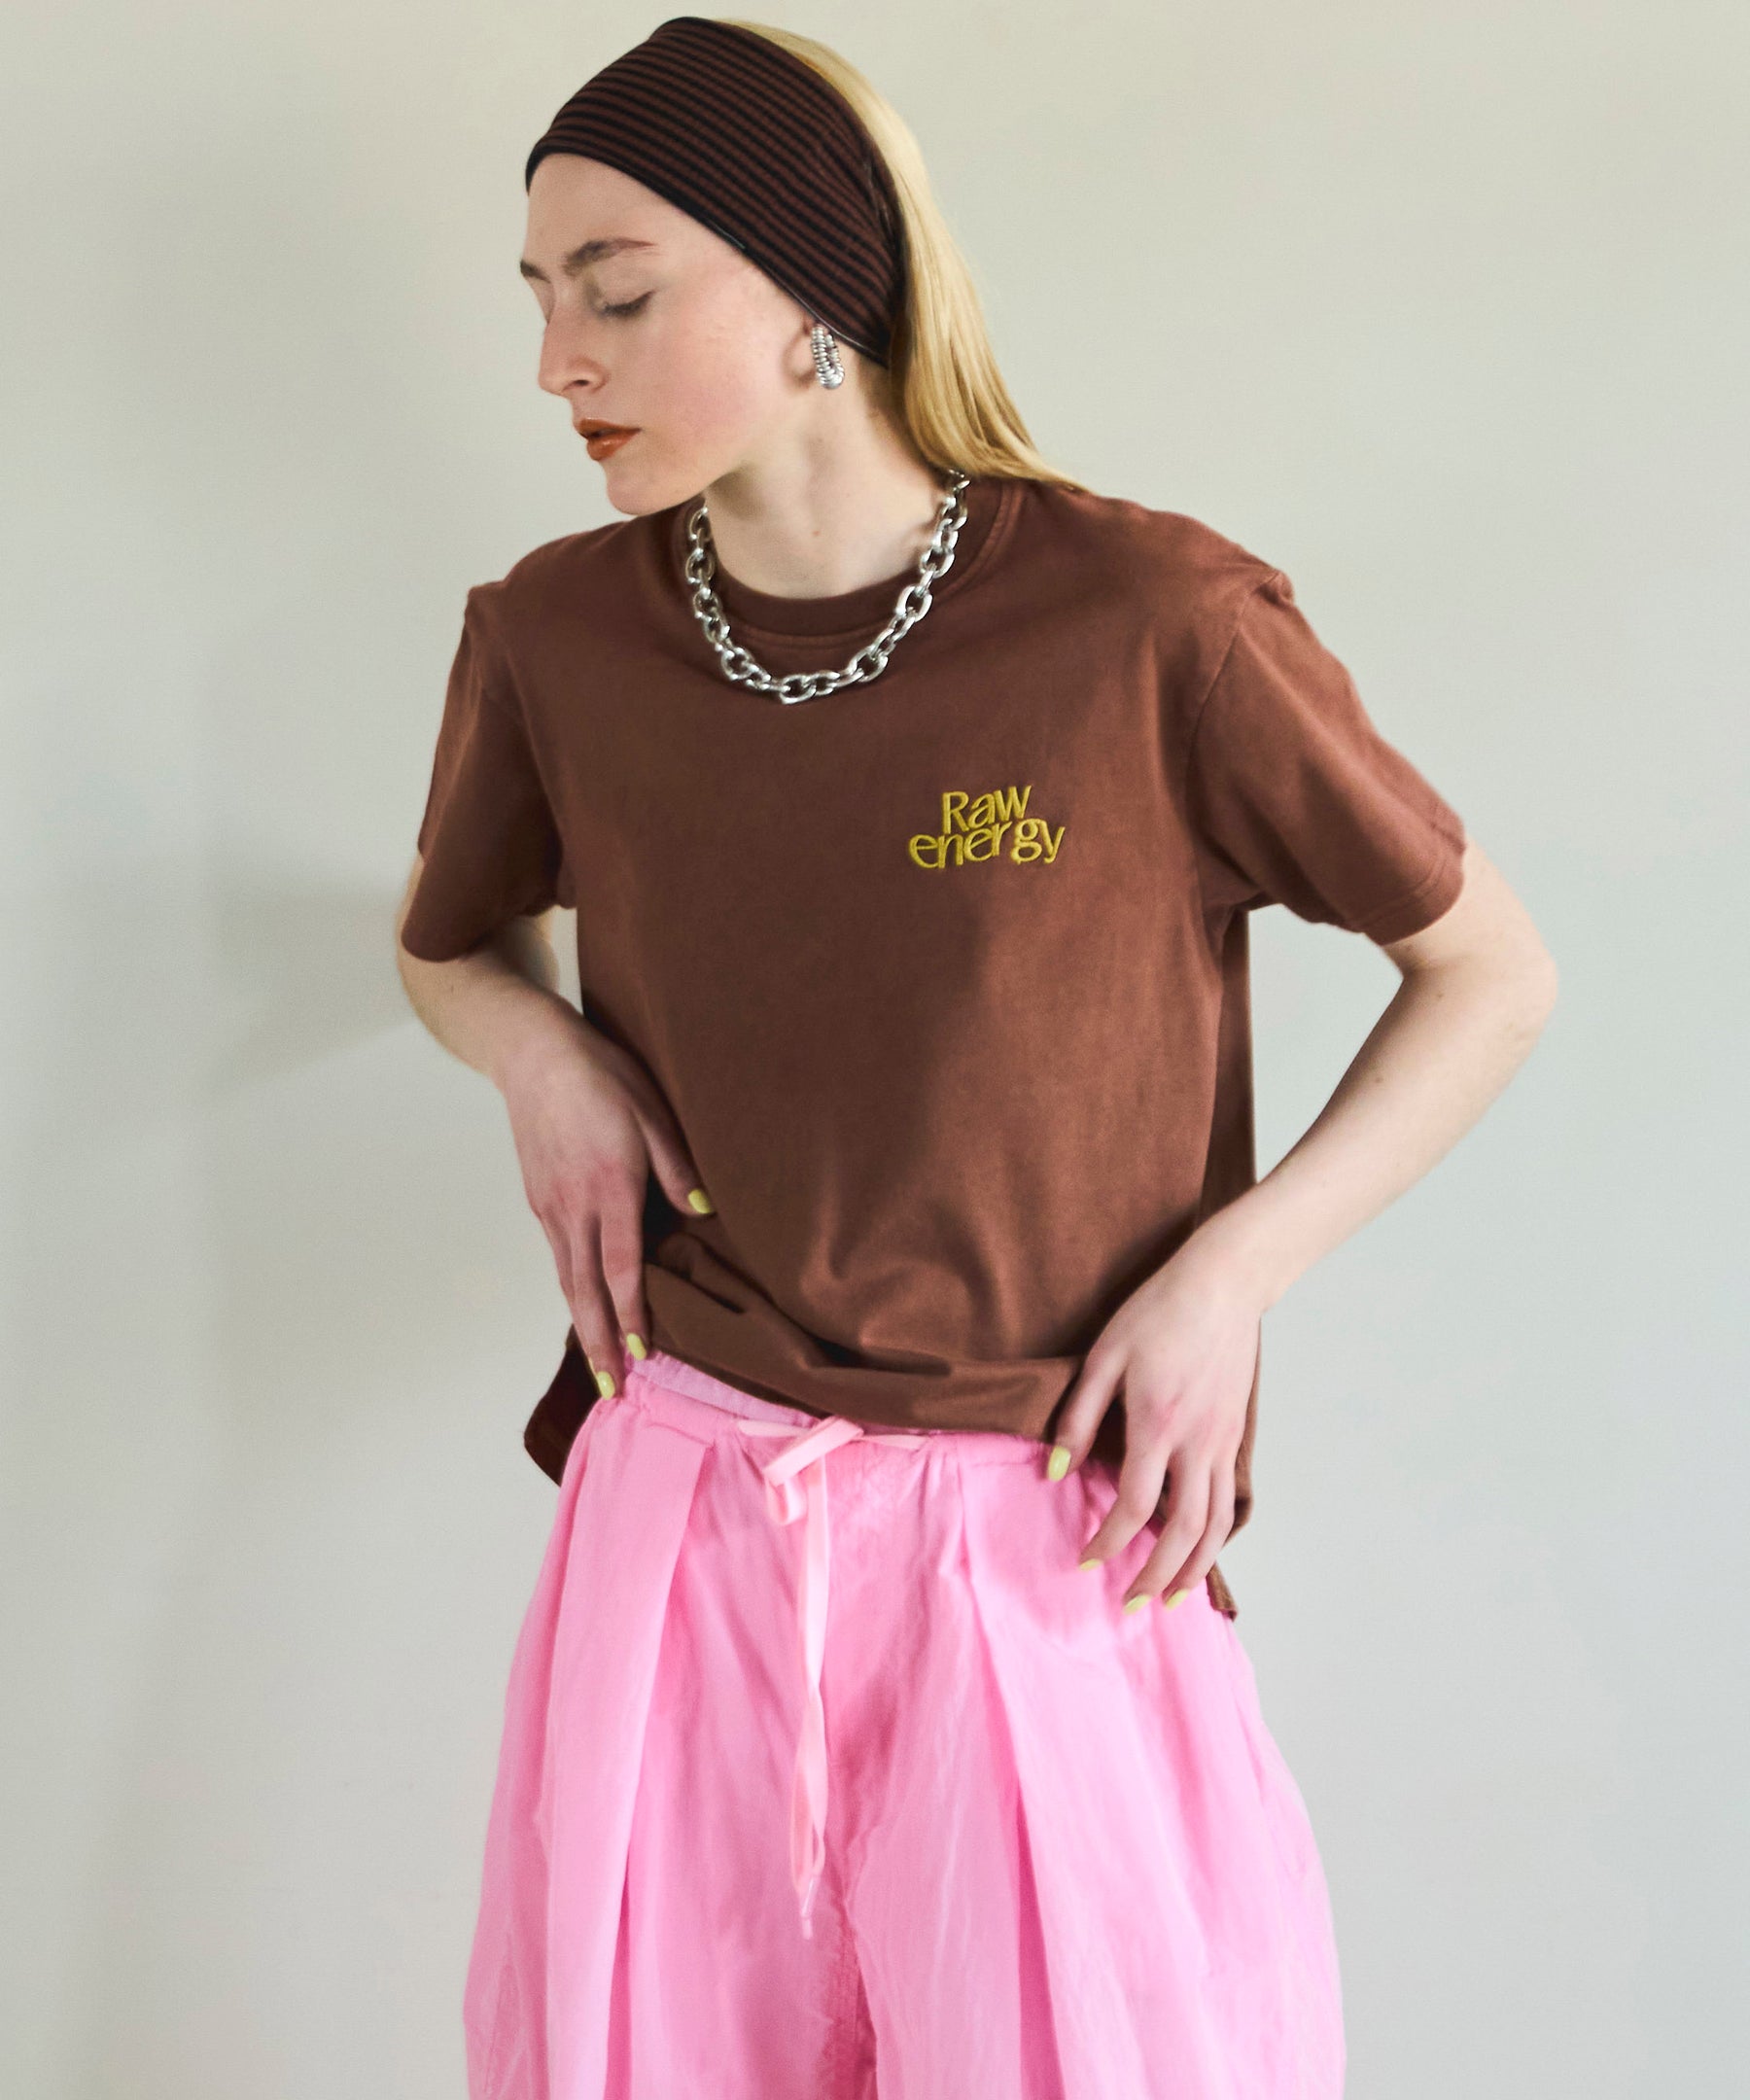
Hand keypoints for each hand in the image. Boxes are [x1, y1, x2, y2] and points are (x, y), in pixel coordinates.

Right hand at [495, 1009, 710, 1394]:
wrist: (532, 1054)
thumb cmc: (601, 1076)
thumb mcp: (652, 1112)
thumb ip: (676, 1168)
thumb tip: (702, 1213)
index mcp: (607, 1188)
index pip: (621, 1266)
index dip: (632, 1312)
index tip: (641, 1352)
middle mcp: (573, 1207)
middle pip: (585, 1289)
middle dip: (600, 1341)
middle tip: (611, 1388)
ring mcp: (550, 1206)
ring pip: (566, 1278)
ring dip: (583, 1323)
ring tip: (597, 1361)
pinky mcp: (538, 1199)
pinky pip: (557, 1256)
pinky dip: (570, 1290)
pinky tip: (582, 1304)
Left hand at [1049, 1230, 1259, 1609]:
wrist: (1224, 1285)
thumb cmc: (1157, 1314)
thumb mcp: (1104, 1356)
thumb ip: (1078, 1416)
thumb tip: (1055, 1471)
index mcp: (1156, 1424)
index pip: (1132, 1505)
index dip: (1107, 1542)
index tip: (1085, 1563)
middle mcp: (1195, 1443)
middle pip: (1183, 1531)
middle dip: (1156, 1575)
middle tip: (1131, 1604)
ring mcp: (1222, 1443)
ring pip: (1215, 1525)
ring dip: (1193, 1568)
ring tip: (1172, 1598)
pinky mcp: (1234, 1437)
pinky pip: (1228, 1502)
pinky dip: (1215, 1538)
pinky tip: (1198, 1551)